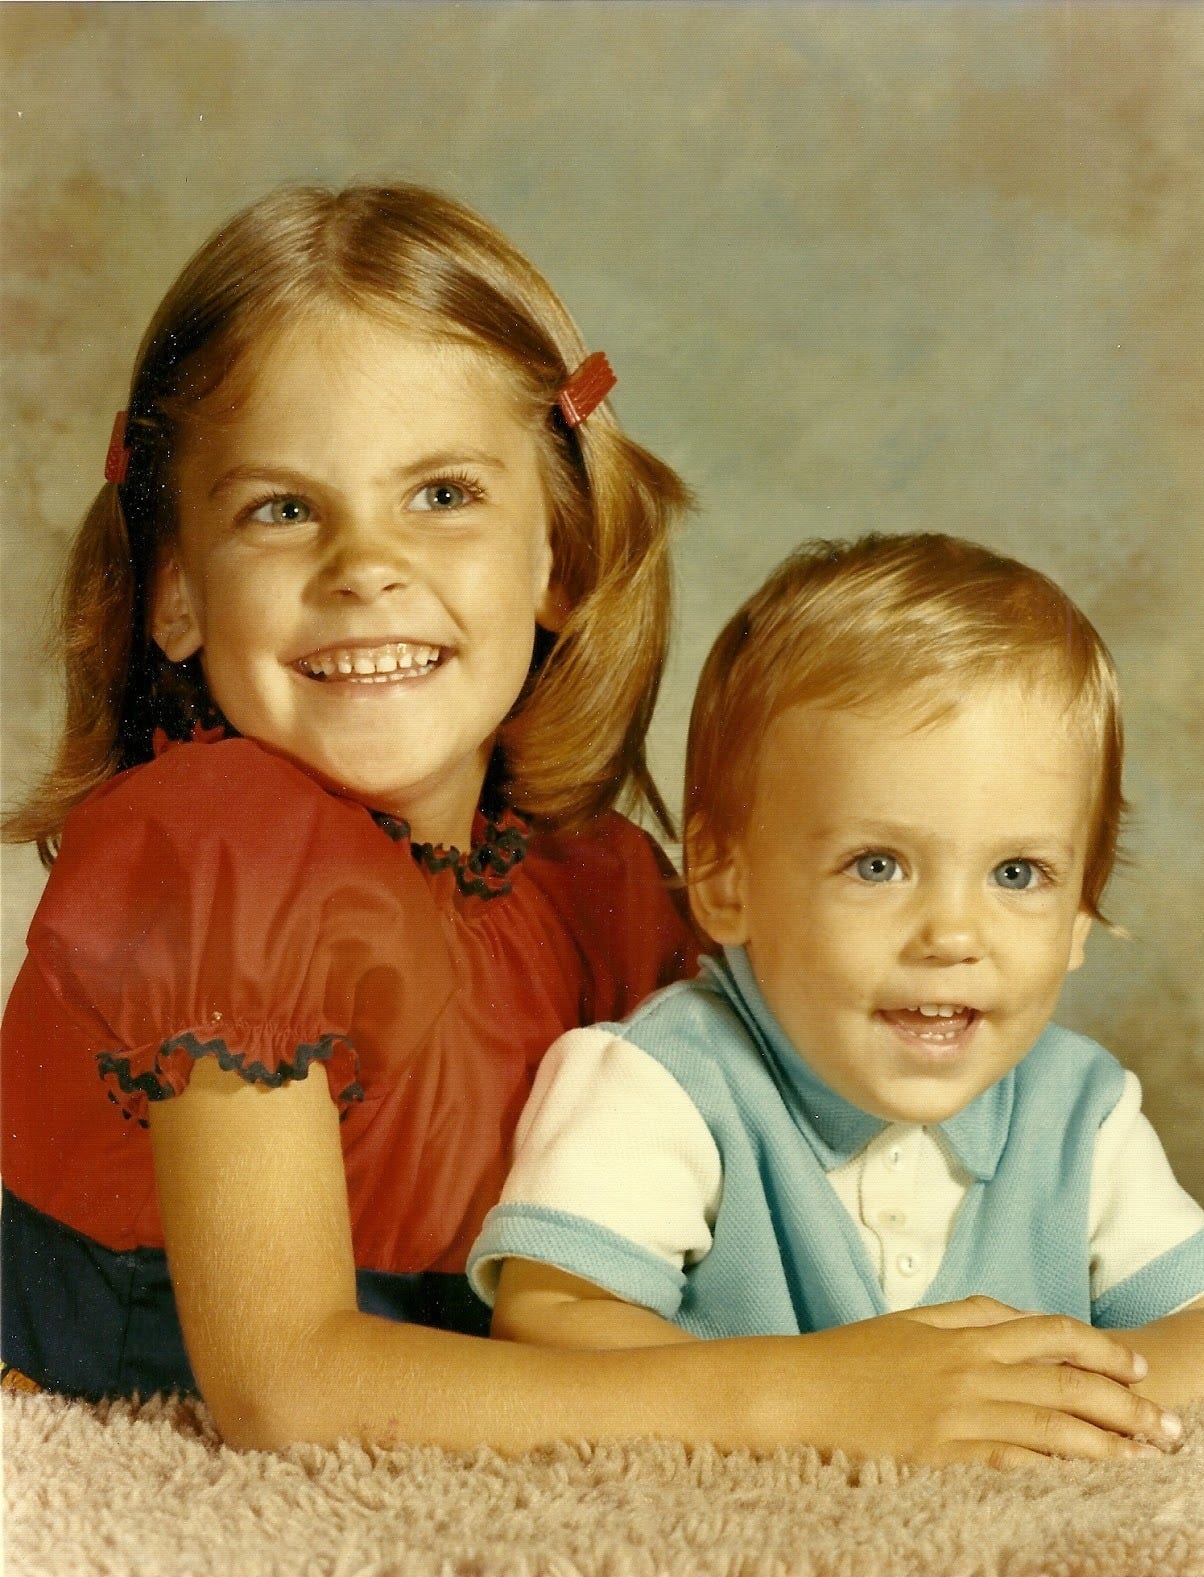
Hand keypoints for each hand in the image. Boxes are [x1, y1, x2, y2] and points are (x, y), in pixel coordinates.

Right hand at [784, 1297, 1181, 1467]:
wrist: (798, 1391)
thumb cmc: (852, 1355)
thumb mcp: (914, 1319)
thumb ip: (971, 1314)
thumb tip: (1022, 1317)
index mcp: (964, 1335)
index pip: (1052, 1334)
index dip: (1103, 1349)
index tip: (1138, 1368)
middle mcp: (969, 1372)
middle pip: (1065, 1384)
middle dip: (1125, 1404)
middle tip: (1166, 1427)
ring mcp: (957, 1417)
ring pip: (1050, 1427)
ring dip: (1106, 1444)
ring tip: (1145, 1457)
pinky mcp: (942, 1457)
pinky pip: (1012, 1463)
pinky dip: (1054, 1470)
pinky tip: (1085, 1479)